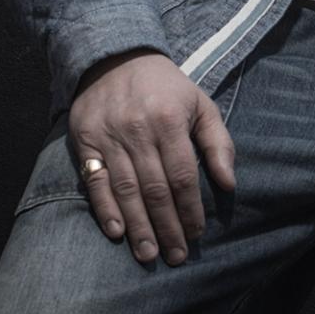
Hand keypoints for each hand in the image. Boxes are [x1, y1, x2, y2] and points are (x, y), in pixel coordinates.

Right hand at [68, 48, 235, 266]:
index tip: (197, 234)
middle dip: (167, 227)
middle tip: (176, 256)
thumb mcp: (200, 104)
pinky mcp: (86, 140)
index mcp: (169, 120)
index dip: (190, 210)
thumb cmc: (166, 88)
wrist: (116, 57)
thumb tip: (229, 183)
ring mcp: (109, 137)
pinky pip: (95, 181)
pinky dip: (104, 209)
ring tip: (149, 255)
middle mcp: (138, 130)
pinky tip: (116, 232)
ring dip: (138, 227)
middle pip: (155, 189)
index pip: (182, 176)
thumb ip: (218, 143)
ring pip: (126, 191)